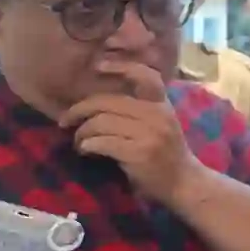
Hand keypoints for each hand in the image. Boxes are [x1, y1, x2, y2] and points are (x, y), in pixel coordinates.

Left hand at [59, 59, 199, 204]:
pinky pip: (102, 142)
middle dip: (80, 110)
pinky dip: (87, 146)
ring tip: (79, 142)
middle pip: (108, 102)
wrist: (184, 183)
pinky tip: (86, 151)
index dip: (121, 67)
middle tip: (65, 121)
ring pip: (101, 122)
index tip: (98, 66)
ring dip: (82, 133)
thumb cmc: (166, 154)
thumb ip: (140, 111)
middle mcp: (157, 115)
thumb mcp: (161, 124)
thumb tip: (99, 103)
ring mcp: (149, 133)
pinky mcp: (139, 153)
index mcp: (162, 105)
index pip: (146, 76)